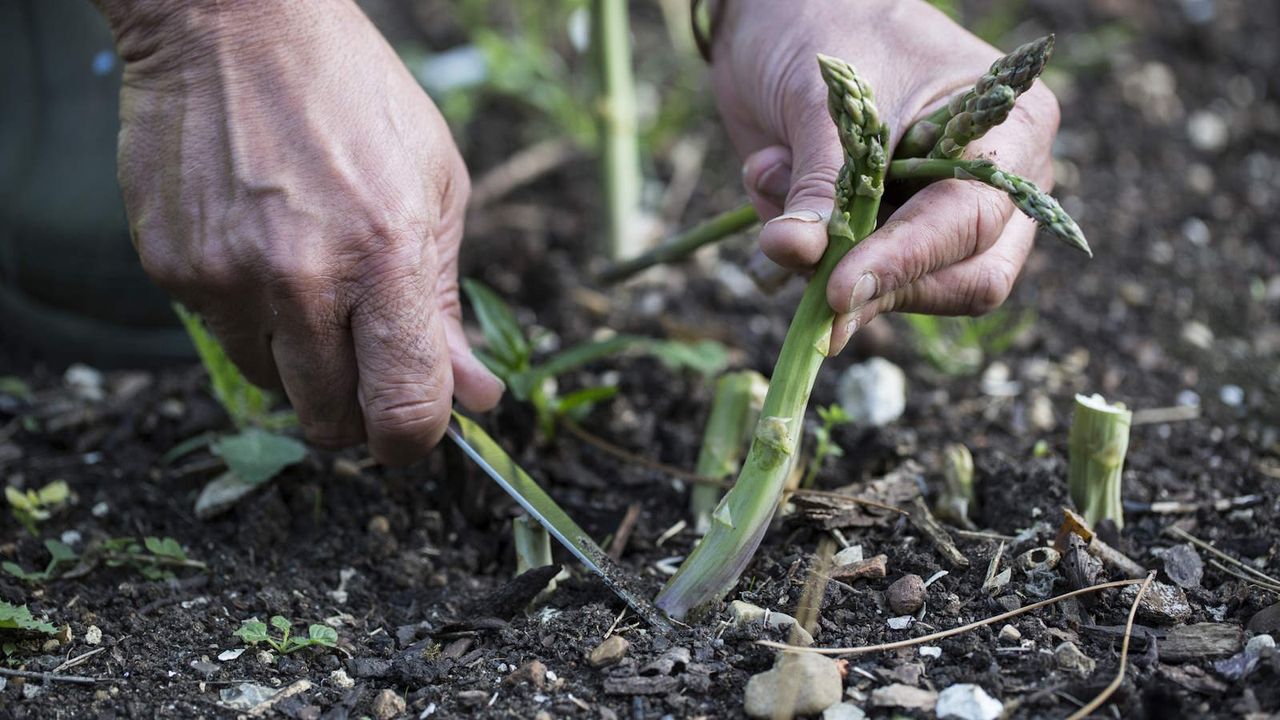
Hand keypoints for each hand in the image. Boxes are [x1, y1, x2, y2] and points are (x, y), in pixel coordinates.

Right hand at [102, 0, 502, 462]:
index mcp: (385, 256)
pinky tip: (263, 250)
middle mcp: (301, 278)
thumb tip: (473, 396)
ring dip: (302, 362)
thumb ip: (448, 304)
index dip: (414, 439)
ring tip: (313, 283)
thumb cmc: (353, 96)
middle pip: (330, 419)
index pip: (403, 407)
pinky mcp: (172, 268)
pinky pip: (221, 335)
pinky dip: (250, 316)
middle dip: (357, 409)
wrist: (233, 23)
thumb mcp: (436, 186)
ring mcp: (226, 276)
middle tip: (366, 362)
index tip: (414, 431)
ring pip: (273, 386)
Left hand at [710, 0, 1059, 352]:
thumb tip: (798, 252)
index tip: (841, 288)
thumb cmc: (826, 24)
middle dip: (881, 285)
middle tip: (814, 290)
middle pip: (966, 279)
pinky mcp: (882, 235)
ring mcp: (938, 216)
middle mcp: (991, 185)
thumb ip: (819, 180)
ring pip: (906, 291)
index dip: (908, 261)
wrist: (778, 13)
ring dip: (825, 260)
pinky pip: (848, 275)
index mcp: (1009, 131)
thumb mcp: (825, 99)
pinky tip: (770, 173)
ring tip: (772, 174)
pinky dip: (799, 247)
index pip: (972, 219)